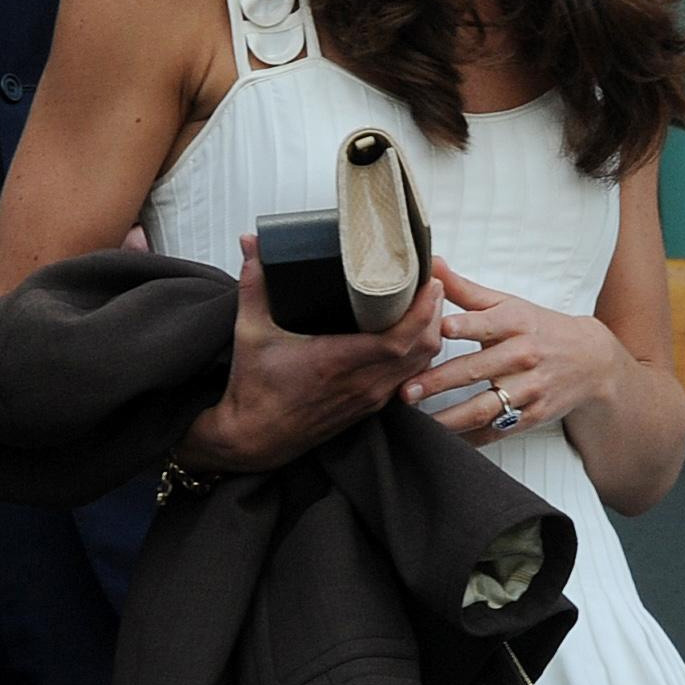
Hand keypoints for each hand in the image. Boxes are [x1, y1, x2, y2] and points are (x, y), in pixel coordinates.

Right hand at [182, 235, 444, 471]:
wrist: (254, 441)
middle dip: (435, 313)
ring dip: (430, 333)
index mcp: (336, 362)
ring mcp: (369, 397)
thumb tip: (250, 243)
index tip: (431, 282)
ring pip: (421, 365)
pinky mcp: (369, 406)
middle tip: (431, 281)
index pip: (399, 340)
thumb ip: (253, 285)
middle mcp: (361, 383)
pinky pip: (409, 377)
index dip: (423, 311)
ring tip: (427, 302)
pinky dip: (419, 355)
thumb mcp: (249, 333)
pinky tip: (412, 334)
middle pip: (422, 348)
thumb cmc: (253, 390)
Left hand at [403, 256, 617, 437]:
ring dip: (451, 418)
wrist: (591, 361)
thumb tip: (431, 263)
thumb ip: (465, 290)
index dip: (465, 325)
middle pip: (478, 371)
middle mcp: (524, 356)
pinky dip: (470, 439)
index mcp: (516, 323)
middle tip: (407, 391)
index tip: (440, 327)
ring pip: (485, 408)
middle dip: (440, 382)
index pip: (488, 323)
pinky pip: (496, 431)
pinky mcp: (532, 416)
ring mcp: (530, 389)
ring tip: (420, 422)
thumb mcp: (509, 304)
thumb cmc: (539, 328)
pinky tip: (444, 442)